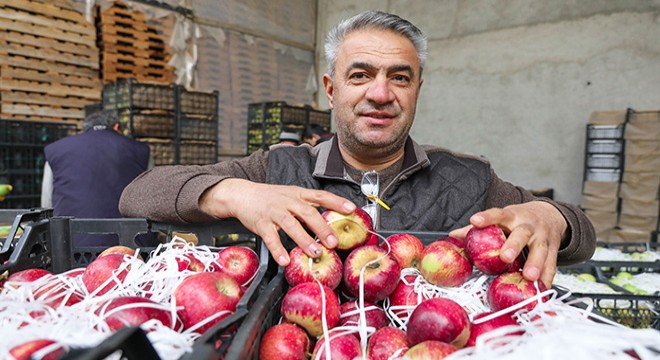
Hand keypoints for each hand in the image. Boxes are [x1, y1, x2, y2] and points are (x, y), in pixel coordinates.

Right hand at [200, 178, 355, 266]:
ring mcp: (274, 212)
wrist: (241, 194)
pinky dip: (278, 249)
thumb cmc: (270, 198)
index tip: (351, 209)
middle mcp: (287, 201)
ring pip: (290, 225)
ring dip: (303, 239)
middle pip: (307, 212)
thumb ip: (308, 206)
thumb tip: (331, 221)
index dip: (336, 201)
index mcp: (298, 194)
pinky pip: (270, 238)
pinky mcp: (260, 223)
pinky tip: (285, 260)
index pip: (320, 195)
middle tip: (334, 242)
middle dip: (322, 228)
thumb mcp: (291, 196)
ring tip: (314, 253)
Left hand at [449, 201, 566, 287]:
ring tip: (529, 276)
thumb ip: (479, 227)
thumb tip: (453, 235)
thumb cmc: (518, 219)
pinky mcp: (554, 249)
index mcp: (512, 215)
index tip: (474, 221)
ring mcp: (543, 237)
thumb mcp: (501, 219)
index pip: (497, 214)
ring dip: (536, 264)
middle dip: (514, 245)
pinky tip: (542, 288)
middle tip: (505, 257)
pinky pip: (552, 265)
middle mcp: (528, 225)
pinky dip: (548, 277)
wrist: (550, 215)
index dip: (486, 217)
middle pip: (522, 233)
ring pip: (540, 250)